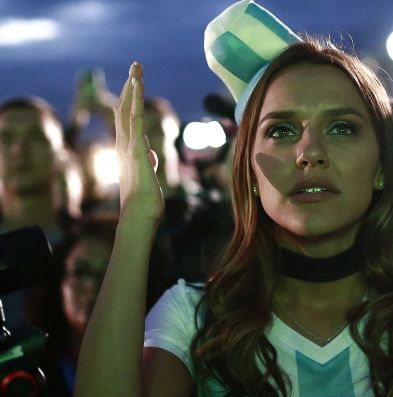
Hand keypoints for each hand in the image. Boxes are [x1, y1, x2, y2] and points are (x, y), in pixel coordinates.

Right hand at [114, 62, 163, 224]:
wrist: (140, 216)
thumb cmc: (145, 201)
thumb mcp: (148, 175)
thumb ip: (147, 161)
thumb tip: (150, 154)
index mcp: (128, 150)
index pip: (127, 118)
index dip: (130, 98)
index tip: (134, 81)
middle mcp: (125, 145)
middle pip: (124, 108)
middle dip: (130, 86)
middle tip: (136, 65)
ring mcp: (129, 147)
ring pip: (128, 110)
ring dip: (132, 88)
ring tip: (136, 68)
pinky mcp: (137, 151)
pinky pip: (136, 121)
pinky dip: (136, 101)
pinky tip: (138, 86)